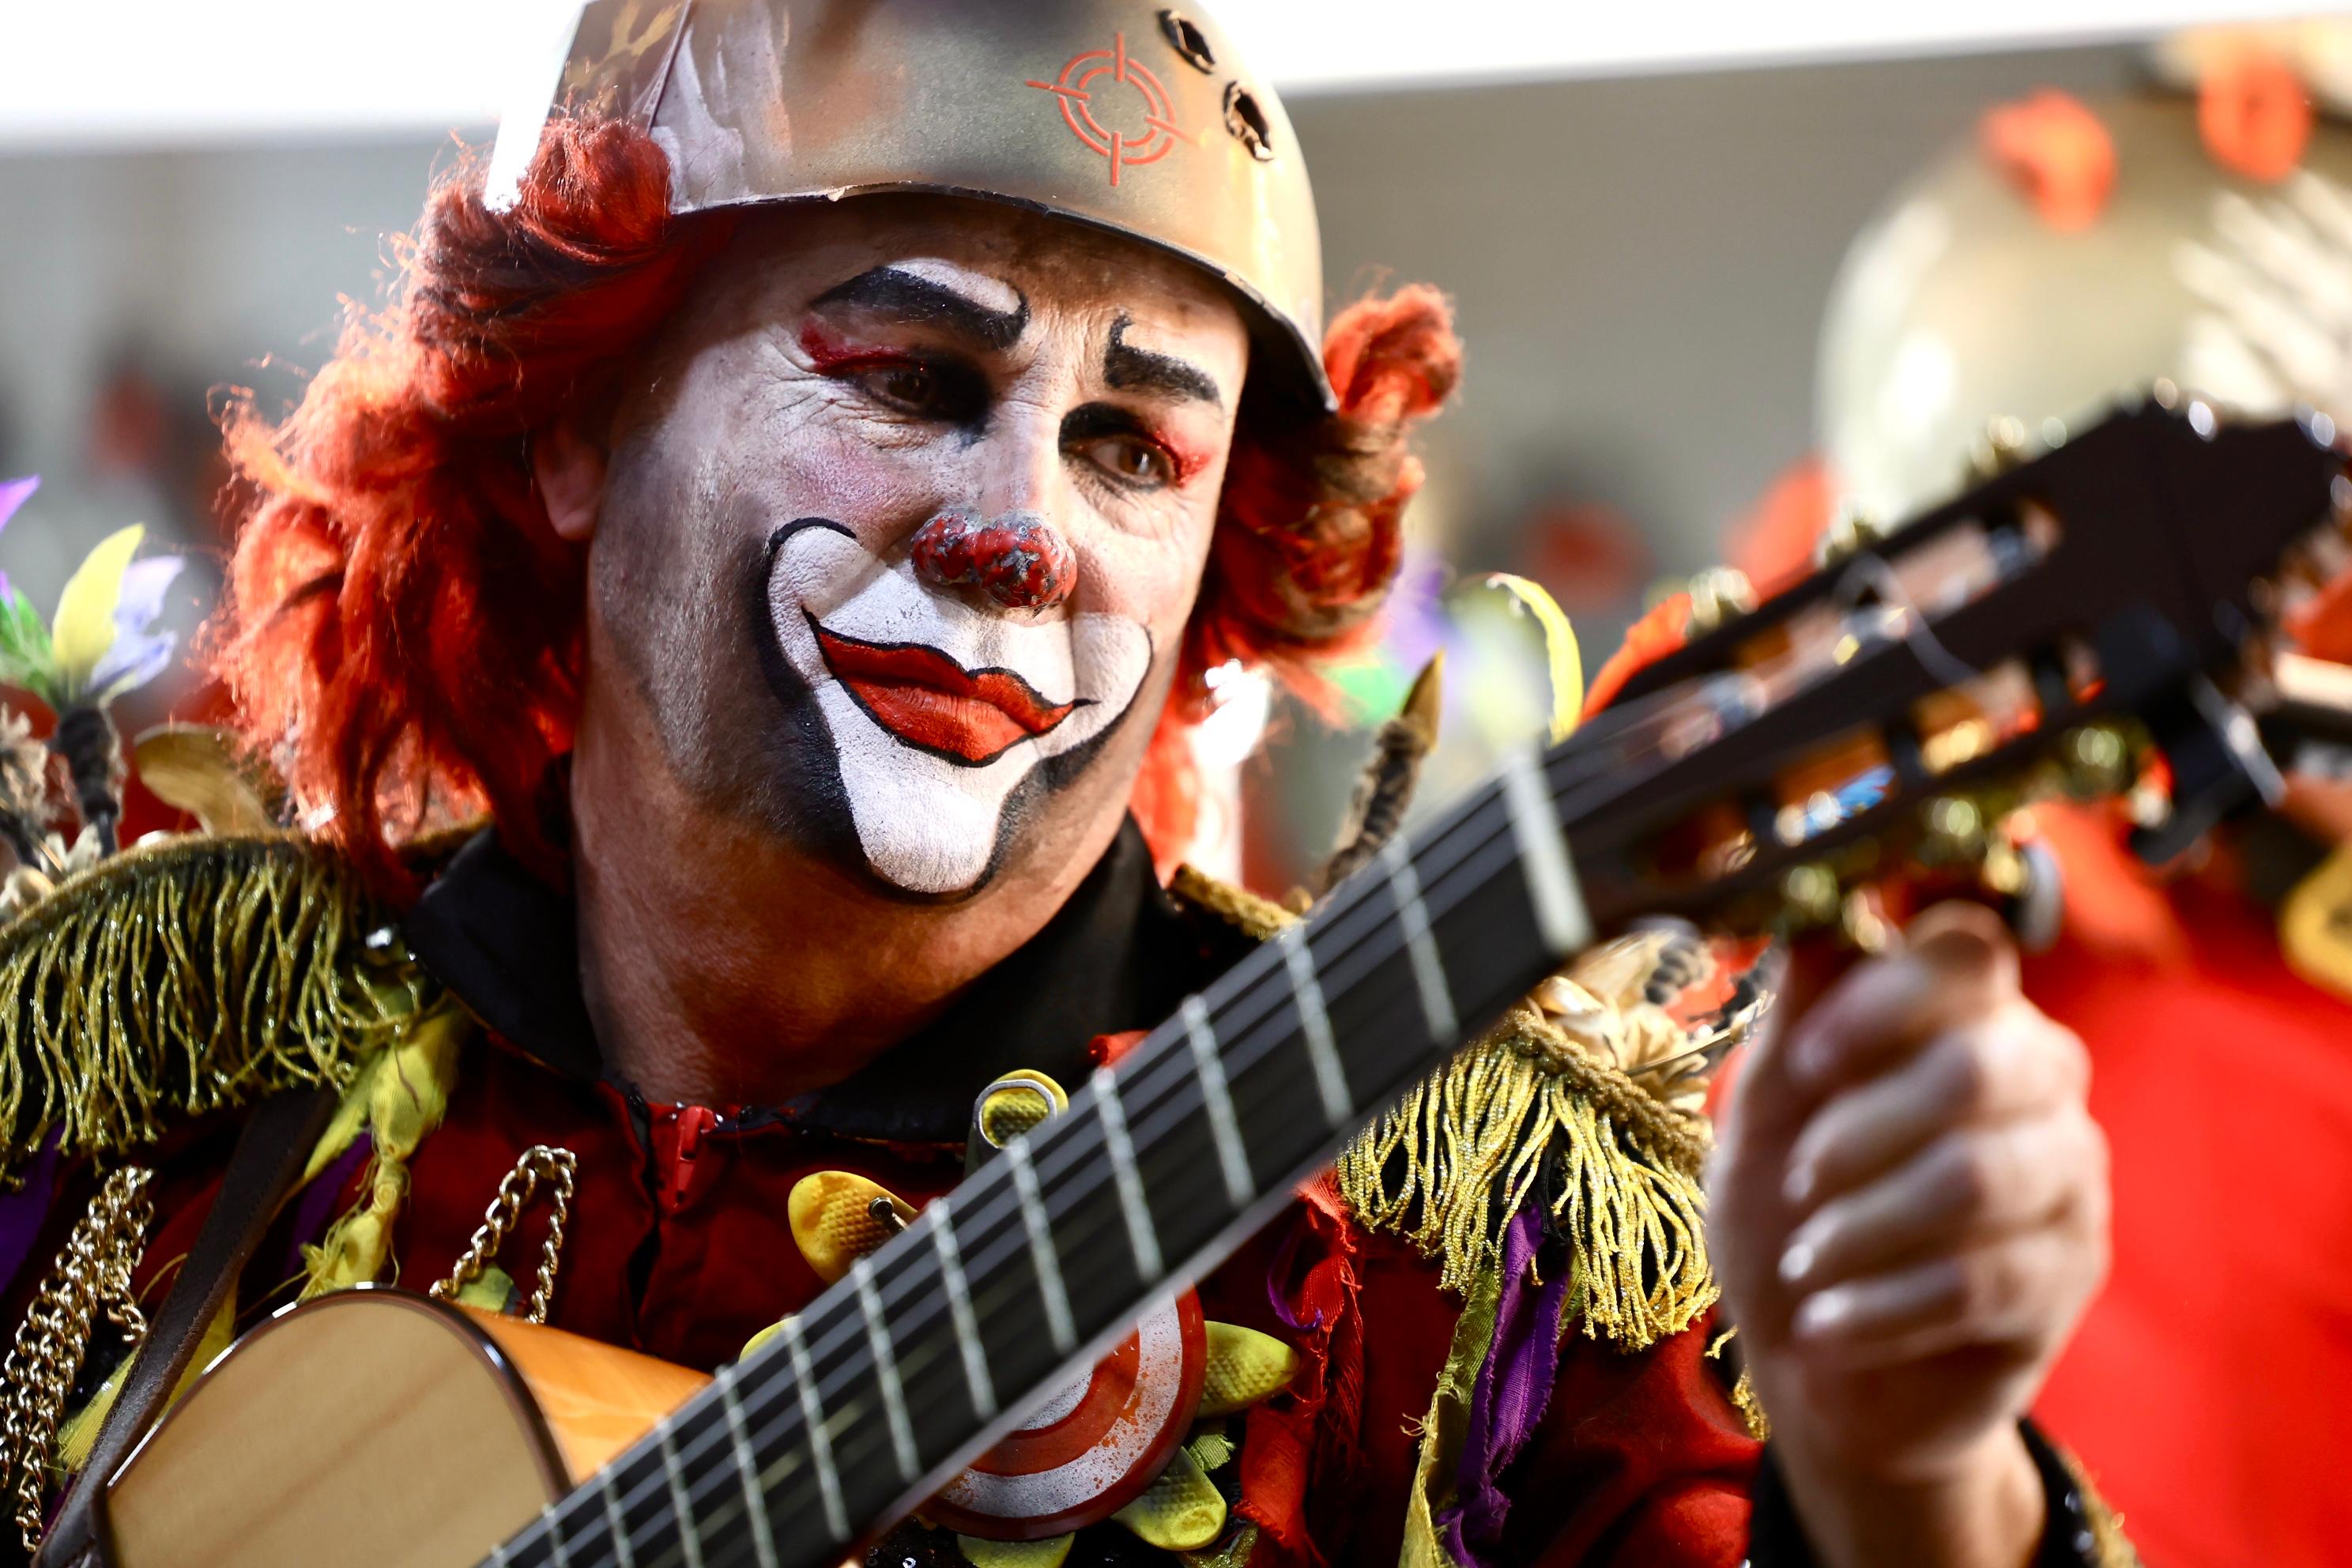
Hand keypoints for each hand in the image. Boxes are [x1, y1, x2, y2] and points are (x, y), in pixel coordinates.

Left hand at [1709, 902, 2109, 1564]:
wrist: (1815, 1349)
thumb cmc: (1788, 1205)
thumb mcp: (1768, 1106)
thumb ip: (1797, 1012)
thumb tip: (1805, 909)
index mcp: (1961, 1009)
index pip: (1969, 949)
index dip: (1890, 995)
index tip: (1808, 1059)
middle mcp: (2037, 1075)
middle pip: (1980, 1065)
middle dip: (1863, 1130)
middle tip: (1798, 1180)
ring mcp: (2065, 1174)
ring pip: (1977, 1177)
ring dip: (1864, 1227)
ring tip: (1804, 1261)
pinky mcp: (2068, 1274)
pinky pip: (1982, 1280)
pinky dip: (1880, 1306)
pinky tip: (1825, 1324)